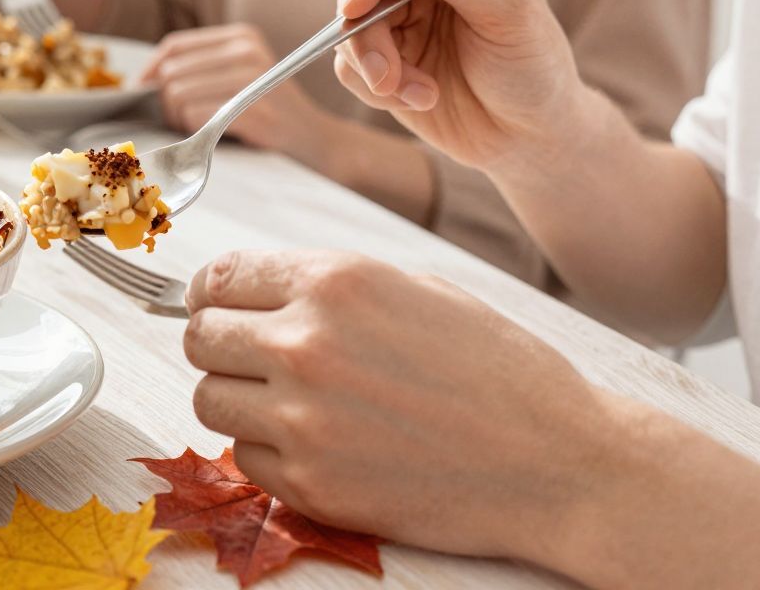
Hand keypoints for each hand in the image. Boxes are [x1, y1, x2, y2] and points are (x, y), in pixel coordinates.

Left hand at [140, 24, 339, 161]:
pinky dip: (193, 129)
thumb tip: (147, 77)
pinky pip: (195, 115)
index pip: (175, 45)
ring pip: (178, 93)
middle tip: (177, 119)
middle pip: (172, 71)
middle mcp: (245, 50)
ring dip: (176, 118)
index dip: (152, 70)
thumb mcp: (239, 74)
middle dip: (165, 100)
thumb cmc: (268, 111)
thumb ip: (202, 67)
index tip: (145, 91)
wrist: (317, 140)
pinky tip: (209, 134)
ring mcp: (251, 79)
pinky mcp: (252, 110)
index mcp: (240, 36)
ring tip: (195, 127)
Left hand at [182, 249, 610, 562]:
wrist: (559, 462)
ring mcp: (303, 419)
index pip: (218, 277)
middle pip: (200, 338)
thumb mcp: (416, 289)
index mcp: (333, 283)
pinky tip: (317, 446)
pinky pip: (244, 461)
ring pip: (208, 401)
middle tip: (253, 360)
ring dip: (237, 401)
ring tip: (289, 405)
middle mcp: (306, 344)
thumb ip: (330, 286)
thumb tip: (261, 291)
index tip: (219, 306)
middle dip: (220, 345)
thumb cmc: (499, 370)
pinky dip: (268, 455)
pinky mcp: (311, 483)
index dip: (212, 293)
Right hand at [330, 0, 585, 173]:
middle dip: (365, 30)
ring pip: (349, 25)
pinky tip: (421, 99)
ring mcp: (399, 13)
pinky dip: (378, 88)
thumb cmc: (534, 66)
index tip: (357, 6)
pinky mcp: (383, 55)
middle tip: (382, 73)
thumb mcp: (508, 14)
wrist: (530, 134)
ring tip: (420, 95)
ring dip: (374, 65)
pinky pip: (350, 64)